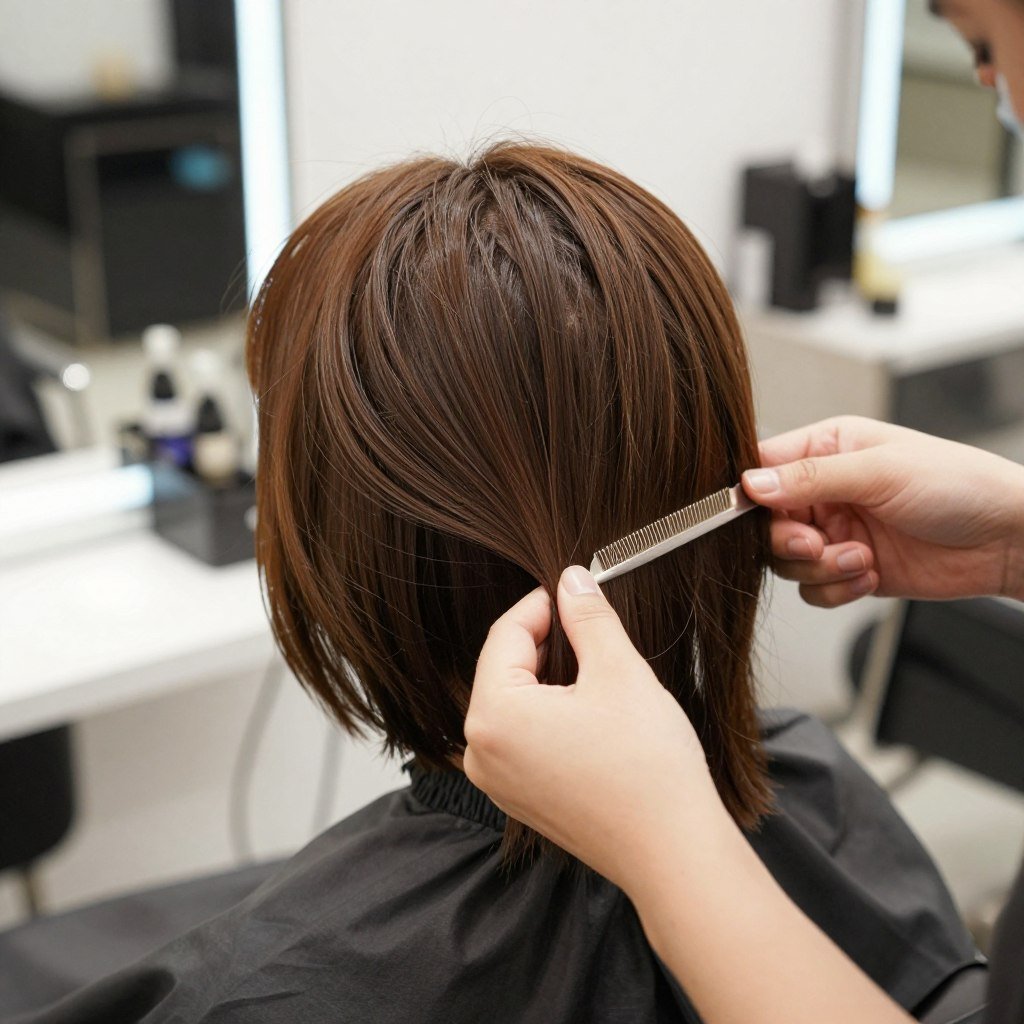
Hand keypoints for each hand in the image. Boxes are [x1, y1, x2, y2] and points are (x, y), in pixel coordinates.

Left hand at [466, 564, 913, 1023]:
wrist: (672, 851)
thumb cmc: (646, 766)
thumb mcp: (618, 671)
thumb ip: (588, 617)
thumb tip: (571, 579)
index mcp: (492, 715)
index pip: (504, 635)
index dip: (540, 605)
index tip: (572, 590)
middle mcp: (480, 752)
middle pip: (503, 669)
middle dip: (545, 642)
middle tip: (589, 627)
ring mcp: (496, 782)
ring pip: (513, 703)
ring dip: (548, 678)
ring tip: (595, 670)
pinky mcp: (518, 799)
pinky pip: (521, 738)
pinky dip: (547, 714)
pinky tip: (589, 713)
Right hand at [742, 416, 1023, 607]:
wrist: (1009, 538)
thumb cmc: (961, 485)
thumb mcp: (880, 471)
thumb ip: (811, 477)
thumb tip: (752, 484)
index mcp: (827, 448)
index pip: (763, 468)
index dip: (751, 495)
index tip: (755, 515)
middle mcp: (825, 490)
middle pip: (765, 522)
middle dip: (787, 540)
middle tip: (815, 544)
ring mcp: (836, 532)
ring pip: (785, 561)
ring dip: (818, 568)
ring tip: (859, 559)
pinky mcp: (849, 569)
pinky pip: (812, 589)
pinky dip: (835, 589)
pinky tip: (870, 574)